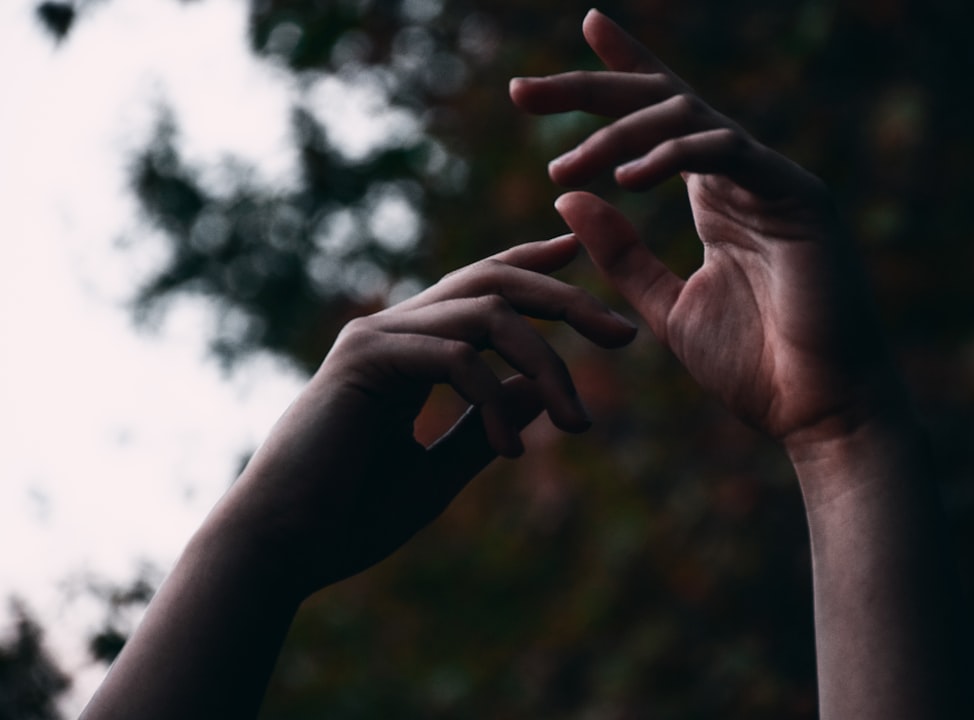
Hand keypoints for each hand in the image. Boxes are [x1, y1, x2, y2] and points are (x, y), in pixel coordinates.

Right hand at [212, 235, 636, 596]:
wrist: (282, 548)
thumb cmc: (350, 518)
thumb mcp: (439, 471)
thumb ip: (485, 428)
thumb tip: (539, 394)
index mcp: (409, 350)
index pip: (480, 290)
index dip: (533, 268)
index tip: (582, 260)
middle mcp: (393, 330)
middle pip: (494, 282)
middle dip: (565, 299)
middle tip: (623, 334)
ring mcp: (376, 338)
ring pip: (486, 314)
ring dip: (545, 363)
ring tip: (579, 422)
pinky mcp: (366, 361)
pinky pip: (456, 357)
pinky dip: (494, 401)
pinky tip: (514, 454)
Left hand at [510, 10, 901, 454]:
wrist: (818, 411)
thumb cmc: (753, 365)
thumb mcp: (666, 306)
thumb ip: (622, 253)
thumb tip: (566, 198)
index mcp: (715, 199)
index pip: (658, 123)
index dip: (613, 77)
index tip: (552, 67)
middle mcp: (741, 178)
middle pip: (662, 102)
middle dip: (591, 88)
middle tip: (520, 92)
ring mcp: (772, 181)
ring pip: (686, 117)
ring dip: (618, 134)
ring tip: (566, 167)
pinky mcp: (799, 195)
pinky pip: (727, 150)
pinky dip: (673, 156)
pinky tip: (625, 180)